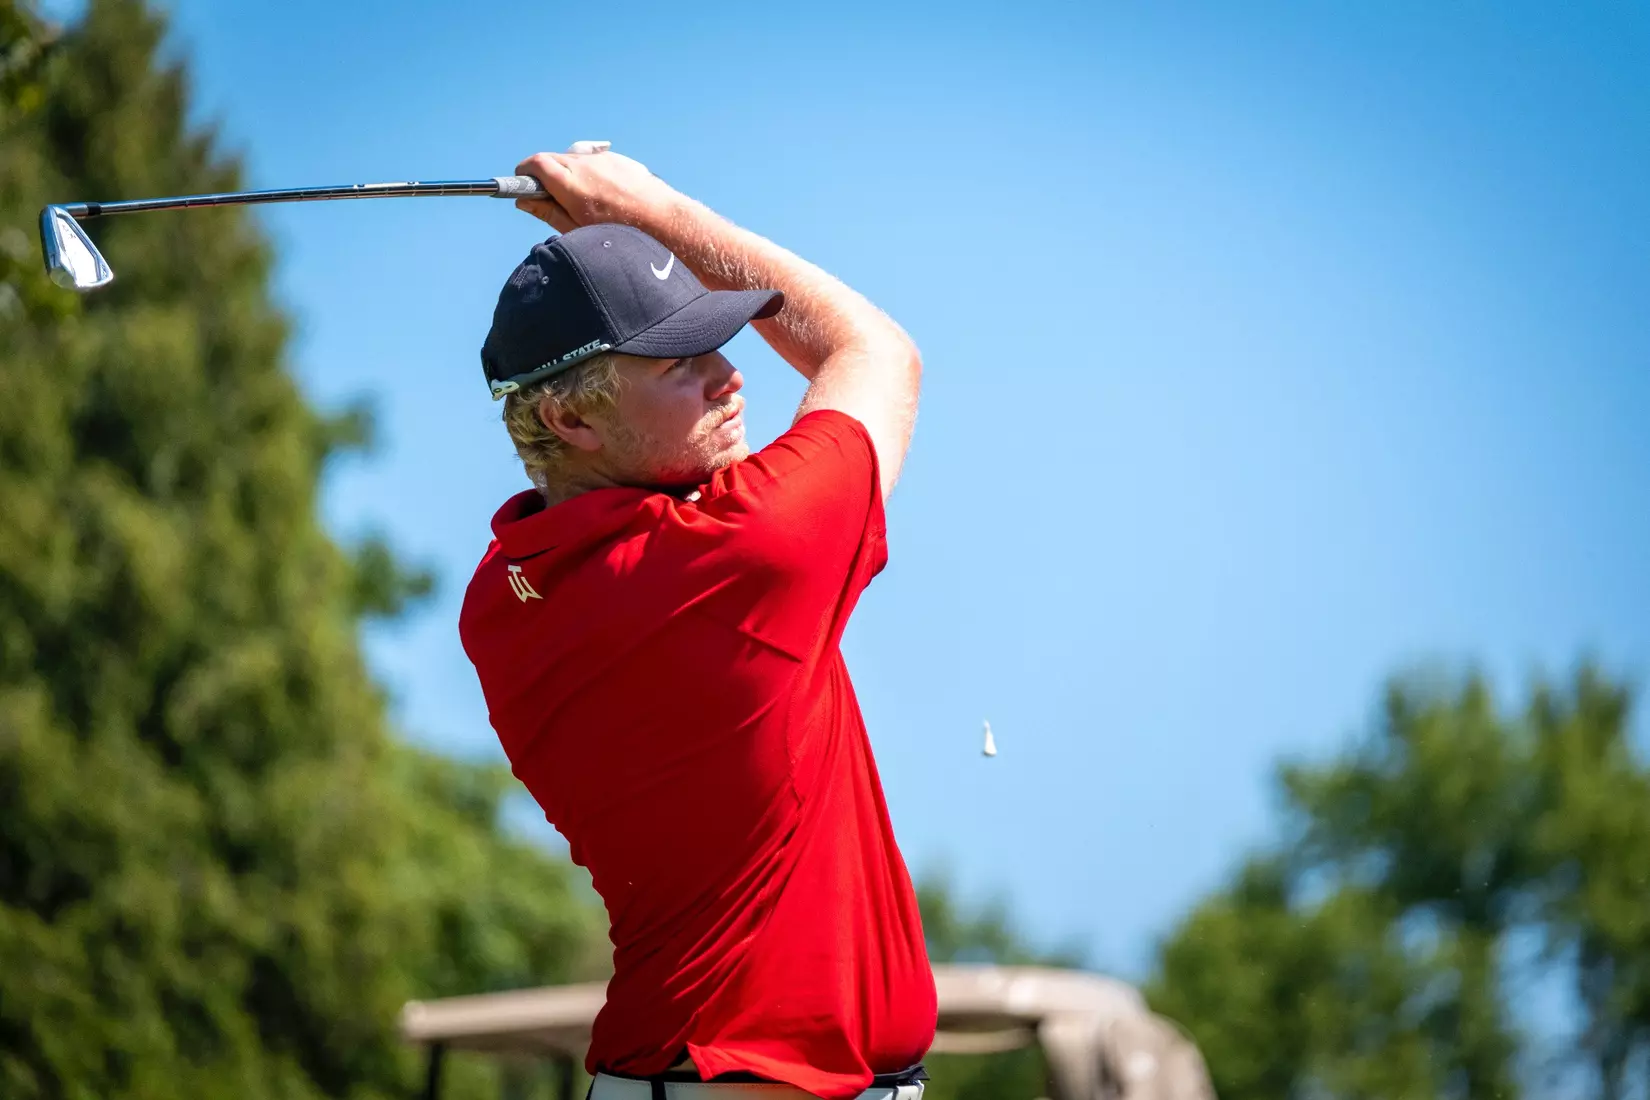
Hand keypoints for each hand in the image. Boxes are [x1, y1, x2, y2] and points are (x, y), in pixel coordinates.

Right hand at [512, 148, 678, 234]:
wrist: (664, 223)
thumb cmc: (621, 233)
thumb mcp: (578, 230)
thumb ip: (548, 212)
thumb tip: (524, 201)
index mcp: (570, 184)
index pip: (535, 164)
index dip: (524, 173)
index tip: (521, 184)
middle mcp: (584, 165)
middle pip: (552, 159)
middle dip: (544, 174)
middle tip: (549, 198)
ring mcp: (602, 159)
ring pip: (574, 160)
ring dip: (568, 174)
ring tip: (583, 202)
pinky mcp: (618, 159)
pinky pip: (594, 162)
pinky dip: (590, 173)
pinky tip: (604, 197)